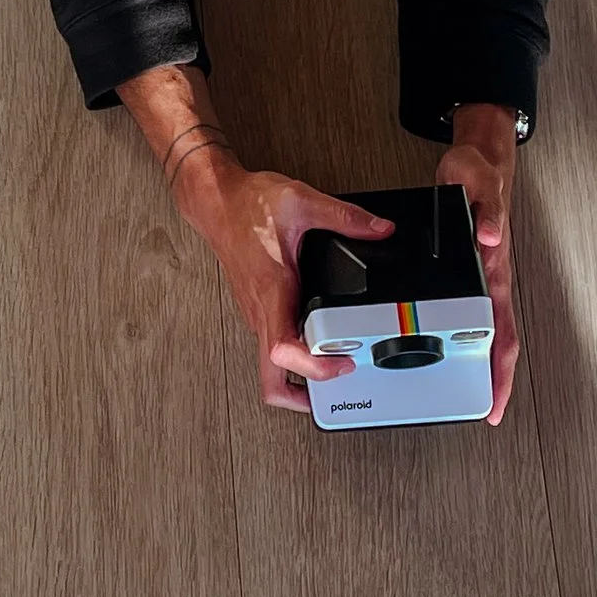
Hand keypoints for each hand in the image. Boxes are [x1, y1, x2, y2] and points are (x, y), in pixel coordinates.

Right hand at [172, 148, 393, 412]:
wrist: (216, 201)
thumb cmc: (246, 205)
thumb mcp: (301, 202)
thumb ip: (345, 217)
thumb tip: (380, 230)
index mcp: (271, 290)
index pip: (282, 351)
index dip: (310, 370)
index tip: (340, 365)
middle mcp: (261, 310)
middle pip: (270, 376)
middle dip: (302, 395)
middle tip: (340, 382)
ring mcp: (256, 313)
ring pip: (272, 365)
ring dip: (301, 376)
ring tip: (337, 366)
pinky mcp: (258, 309)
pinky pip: (275, 346)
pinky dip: (295, 358)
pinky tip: (317, 344)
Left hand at [436, 103, 521, 423]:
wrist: (479, 164)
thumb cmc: (478, 176)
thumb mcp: (475, 185)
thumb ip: (484, 211)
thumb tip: (489, 239)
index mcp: (495, 270)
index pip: (503, 332)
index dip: (501, 371)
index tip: (496, 401)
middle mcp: (491, 281)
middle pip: (499, 343)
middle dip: (496, 381)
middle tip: (489, 411)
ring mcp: (482, 280)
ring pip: (486, 332)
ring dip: (481, 364)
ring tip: (467, 393)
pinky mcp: (470, 274)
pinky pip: (470, 313)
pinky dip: (466, 338)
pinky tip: (452, 352)